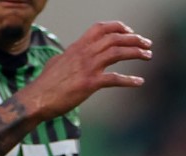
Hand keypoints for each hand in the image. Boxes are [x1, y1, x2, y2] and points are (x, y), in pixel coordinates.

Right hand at [14, 21, 150, 118]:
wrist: (37, 99)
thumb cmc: (45, 84)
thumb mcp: (56, 62)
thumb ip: (67, 56)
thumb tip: (67, 55)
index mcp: (78, 47)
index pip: (101, 28)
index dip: (118, 27)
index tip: (130, 31)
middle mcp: (84, 53)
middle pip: (115, 38)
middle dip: (134, 39)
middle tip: (147, 43)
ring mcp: (88, 68)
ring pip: (118, 52)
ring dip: (136, 52)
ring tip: (148, 55)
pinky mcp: (89, 84)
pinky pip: (114, 79)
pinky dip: (129, 80)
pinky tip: (139, 82)